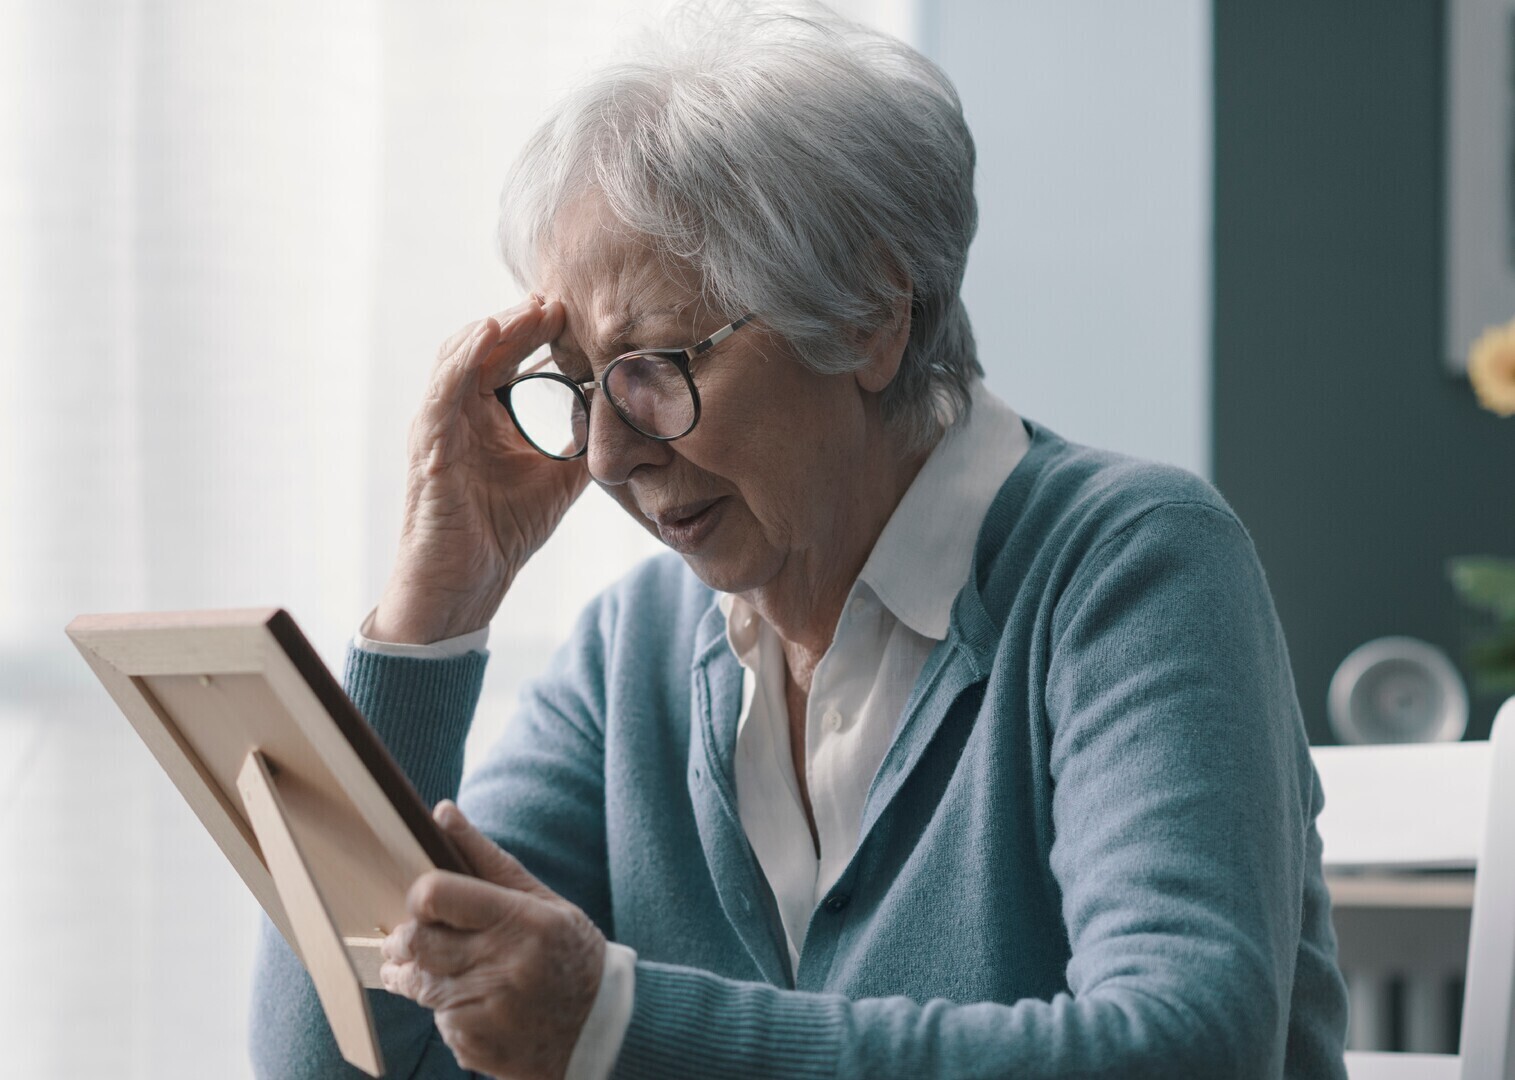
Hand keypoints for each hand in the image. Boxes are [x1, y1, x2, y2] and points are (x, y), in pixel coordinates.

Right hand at [371, 295, 589, 642]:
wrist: (464, 588)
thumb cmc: (500, 534)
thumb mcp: (558, 480)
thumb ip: (583, 445)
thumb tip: (626, 416)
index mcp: (484, 415)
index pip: (509, 357)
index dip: (539, 330)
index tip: (577, 310)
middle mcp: (457, 412)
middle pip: (486, 346)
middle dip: (522, 318)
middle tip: (562, 297)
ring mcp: (438, 425)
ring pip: (461, 356)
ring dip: (498, 326)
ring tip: (534, 306)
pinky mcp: (427, 446)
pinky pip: (443, 389)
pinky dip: (464, 357)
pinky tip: (491, 332)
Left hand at [380, 802, 606, 1079]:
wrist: (600, 1028)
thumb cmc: (569, 952)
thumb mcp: (540, 901)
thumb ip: (485, 858)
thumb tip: (441, 811)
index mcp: (521, 920)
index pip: (436, 896)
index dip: (419, 897)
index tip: (424, 902)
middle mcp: (502, 967)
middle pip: (414, 943)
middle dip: (405, 940)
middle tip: (413, 938)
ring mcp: (485, 1011)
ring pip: (418, 985)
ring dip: (422, 976)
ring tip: (454, 971)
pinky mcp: (473, 1045)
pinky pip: (437, 1020)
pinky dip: (449, 1011)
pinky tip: (479, 1005)